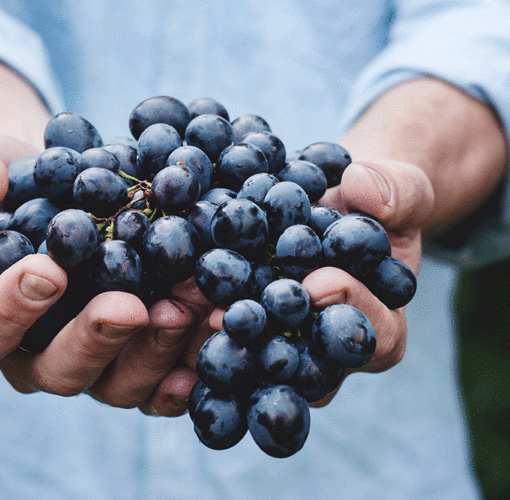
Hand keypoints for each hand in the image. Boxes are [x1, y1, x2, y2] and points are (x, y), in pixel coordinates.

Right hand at [0, 134, 203, 416]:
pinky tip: (217, 335)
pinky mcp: (140, 356)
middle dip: (97, 338)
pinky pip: (164, 380)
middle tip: (130, 306)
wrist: (63, 186)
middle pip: (59, 370)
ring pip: (120, 382)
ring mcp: (95, 361)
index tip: (48, 270)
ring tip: (189, 308)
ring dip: (157, 350)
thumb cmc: (6, 182)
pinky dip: (192, 364)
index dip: (8, 310)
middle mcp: (37, 353)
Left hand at [200, 159, 433, 406]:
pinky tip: (167, 300)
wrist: (335, 205)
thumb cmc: (375, 204)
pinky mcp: (246, 328)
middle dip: (270, 338)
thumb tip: (362, 188)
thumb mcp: (400, 190)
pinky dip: (194, 319)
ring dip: (221, 338)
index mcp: (379, 327)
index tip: (320, 282)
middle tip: (232, 316)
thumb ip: (396, 192)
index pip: (374, 335)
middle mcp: (327, 351)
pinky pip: (224, 333)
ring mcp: (283, 344)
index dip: (350, 310)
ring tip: (189, 309)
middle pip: (304, 363)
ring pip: (256, 358)